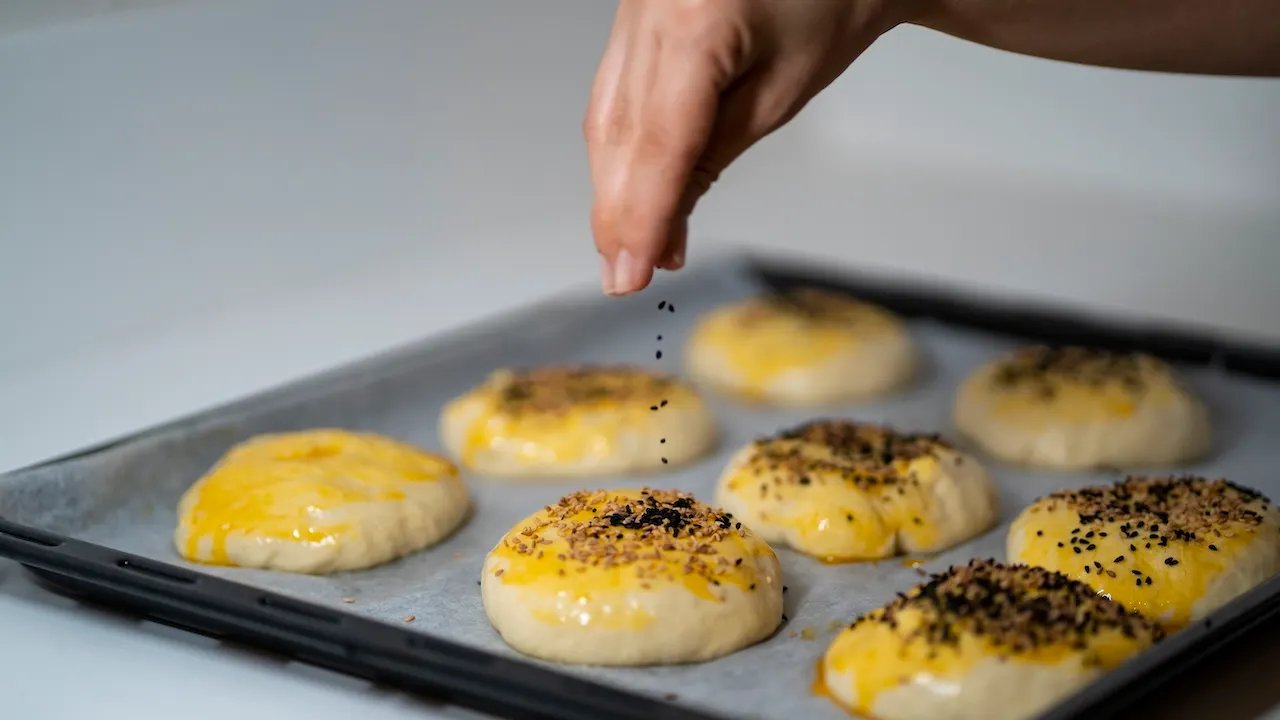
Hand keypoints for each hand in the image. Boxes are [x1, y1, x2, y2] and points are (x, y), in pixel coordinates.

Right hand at [585, 0, 907, 294]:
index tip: (634, 272)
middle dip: (619, 213)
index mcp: (694, 20)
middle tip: (623, 276)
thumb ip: (711, 158)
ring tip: (626, 249)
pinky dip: (618, 150)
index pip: (656, 142)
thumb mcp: (778, 94)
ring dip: (613, 189)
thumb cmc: (827, 6)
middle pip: (617, 133)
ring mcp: (631, 8)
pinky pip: (611, 93)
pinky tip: (625, 191)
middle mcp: (647, 7)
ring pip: (604, 117)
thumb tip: (663, 226)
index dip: (641, 216)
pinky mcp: (630, 17)